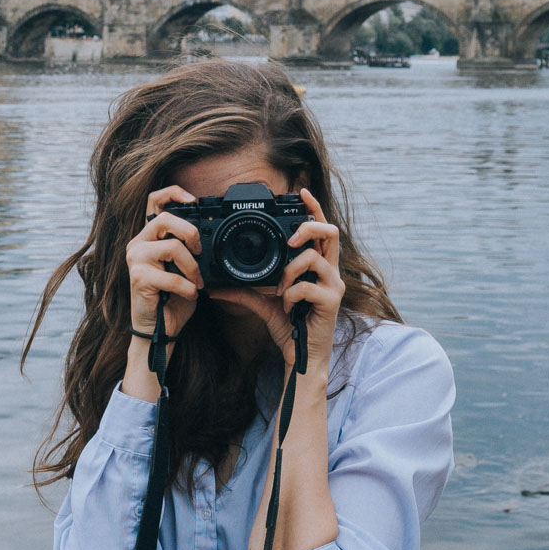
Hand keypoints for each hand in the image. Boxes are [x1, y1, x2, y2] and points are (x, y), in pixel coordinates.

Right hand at [126, 185, 203, 338]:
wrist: (160, 328)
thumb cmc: (172, 298)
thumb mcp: (184, 268)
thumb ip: (188, 249)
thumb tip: (207, 240)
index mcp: (149, 237)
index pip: (154, 201)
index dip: (173, 193)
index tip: (194, 200)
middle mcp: (139, 243)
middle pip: (166, 219)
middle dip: (191, 233)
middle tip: (200, 252)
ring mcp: (136, 259)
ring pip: (173, 247)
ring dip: (192, 268)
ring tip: (196, 282)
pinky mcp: (138, 278)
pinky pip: (172, 276)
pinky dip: (188, 288)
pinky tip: (189, 295)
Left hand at [209, 189, 344, 372]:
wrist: (301, 358)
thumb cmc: (289, 327)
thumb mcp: (263, 304)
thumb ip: (243, 291)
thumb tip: (215, 286)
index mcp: (317, 266)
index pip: (321, 230)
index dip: (314, 208)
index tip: (300, 191)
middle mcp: (329, 272)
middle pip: (330, 233)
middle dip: (308, 227)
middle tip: (289, 239)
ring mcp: (333, 286)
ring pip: (315, 259)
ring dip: (290, 271)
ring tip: (279, 290)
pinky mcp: (331, 302)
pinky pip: (308, 287)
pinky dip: (291, 294)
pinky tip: (285, 306)